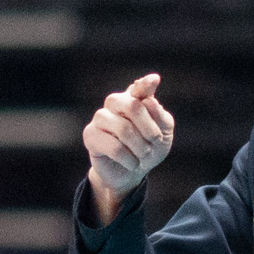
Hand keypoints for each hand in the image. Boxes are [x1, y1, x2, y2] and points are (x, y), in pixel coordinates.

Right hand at [84, 74, 175, 218]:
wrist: (132, 173)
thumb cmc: (149, 149)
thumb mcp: (163, 133)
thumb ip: (160, 116)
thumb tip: (148, 101)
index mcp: (134, 98)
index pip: (140, 88)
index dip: (146, 85)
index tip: (155, 80)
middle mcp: (115, 103)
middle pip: (132, 105)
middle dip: (149, 129)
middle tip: (154, 143)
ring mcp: (100, 118)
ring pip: (124, 129)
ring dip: (140, 147)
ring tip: (143, 156)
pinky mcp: (90, 135)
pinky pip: (114, 147)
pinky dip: (129, 159)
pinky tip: (132, 163)